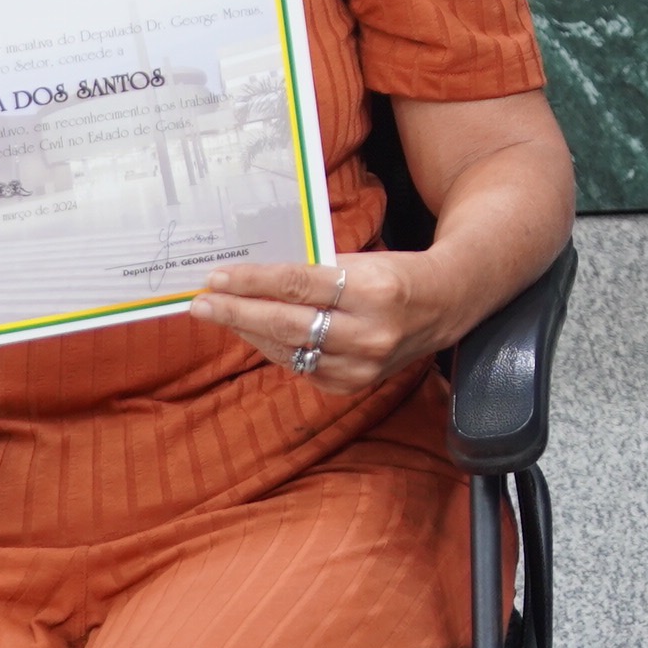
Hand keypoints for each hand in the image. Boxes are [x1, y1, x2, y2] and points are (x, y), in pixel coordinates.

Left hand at [193, 252, 449, 397]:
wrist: (444, 305)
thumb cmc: (396, 274)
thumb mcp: (362, 261)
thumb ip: (314, 273)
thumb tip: (255, 279)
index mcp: (373, 290)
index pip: (298, 285)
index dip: (253, 282)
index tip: (218, 277)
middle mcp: (368, 333)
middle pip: (286, 323)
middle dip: (237, 312)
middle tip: (202, 303)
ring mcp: (361, 366)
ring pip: (288, 350)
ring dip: (250, 332)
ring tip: (222, 315)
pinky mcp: (352, 386)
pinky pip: (301, 367)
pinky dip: (276, 349)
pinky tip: (257, 334)